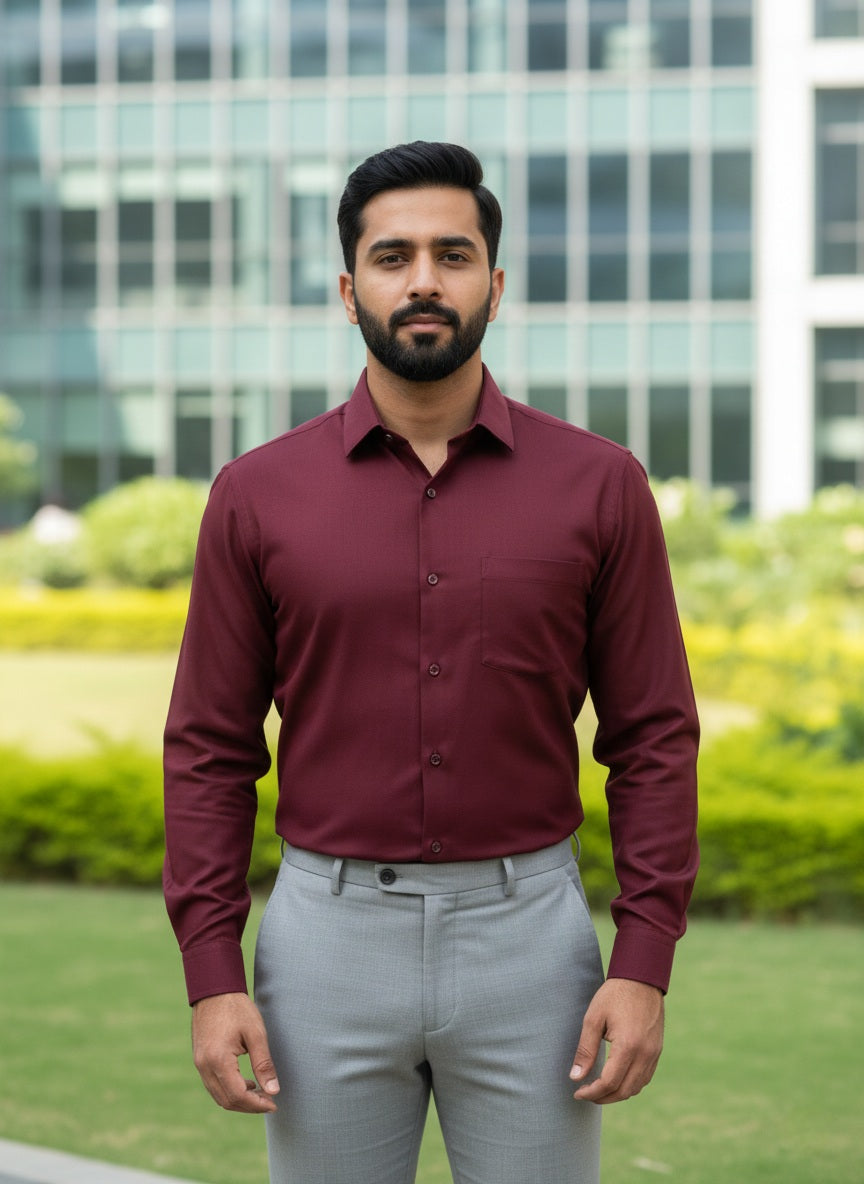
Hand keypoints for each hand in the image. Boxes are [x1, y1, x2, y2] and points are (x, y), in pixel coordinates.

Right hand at [191, 992, 279, 1113]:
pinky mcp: (200, 1060)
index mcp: (218, 1060)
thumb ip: (264, 1064)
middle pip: (226, 1101)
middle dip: (249, 1106)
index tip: (273, 1104)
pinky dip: (229, 1090)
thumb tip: (273, 1091)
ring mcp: (199, 1064)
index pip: (237, 1095)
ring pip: (218, 1096)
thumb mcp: (255, 1033)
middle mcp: (204, 1066)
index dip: (256, 1104)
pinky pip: (213, 1085)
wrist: (214, 990)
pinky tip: (245, 1083)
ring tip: (260, 1094)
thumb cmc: (237, 1008)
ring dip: (239, 1100)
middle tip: (269, 1102)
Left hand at [569, 978, 663, 1103]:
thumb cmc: (614, 995)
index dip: (592, 1092)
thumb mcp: (593, 1018)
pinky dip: (630, 1085)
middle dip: (603, 1097)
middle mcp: (645, 1054)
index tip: (577, 1092)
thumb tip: (575, 1077)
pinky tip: (616, 1079)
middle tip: (585, 1093)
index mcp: (628, 1046)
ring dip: (617, 1094)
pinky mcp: (657, 1050)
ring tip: (598, 1089)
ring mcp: (654, 1053)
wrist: (641, 979)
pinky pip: (645, 1077)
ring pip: (636, 1088)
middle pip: (624, 1091)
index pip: (609, 1082)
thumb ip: (585, 1050)